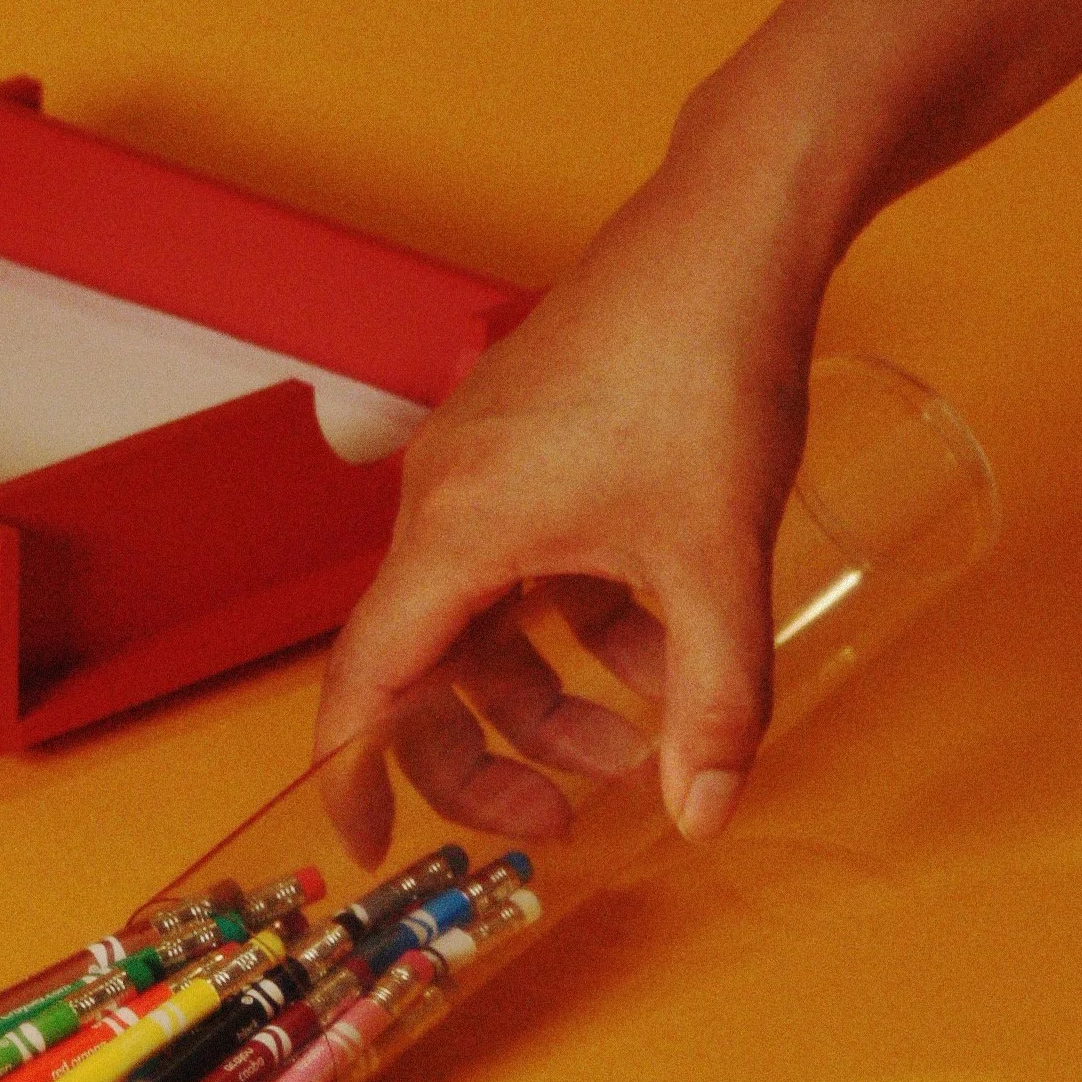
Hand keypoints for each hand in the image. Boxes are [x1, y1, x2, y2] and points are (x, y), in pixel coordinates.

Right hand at [314, 127, 820, 850]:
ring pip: (484, 619)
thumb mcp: (716, 564)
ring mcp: (480, 468)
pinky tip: (662, 638)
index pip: (363, 684)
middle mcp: (443, 500)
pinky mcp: (522, 443)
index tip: (369, 845)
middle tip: (559, 820)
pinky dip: (576, 619)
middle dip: (487, 756)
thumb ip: (714, 704)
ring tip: (641, 738)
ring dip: (549, 692)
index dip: (353, 775)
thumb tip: (701, 813)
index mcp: (454, 534)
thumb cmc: (701, 371)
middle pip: (425, 666)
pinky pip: (521, 564)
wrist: (727, 236)